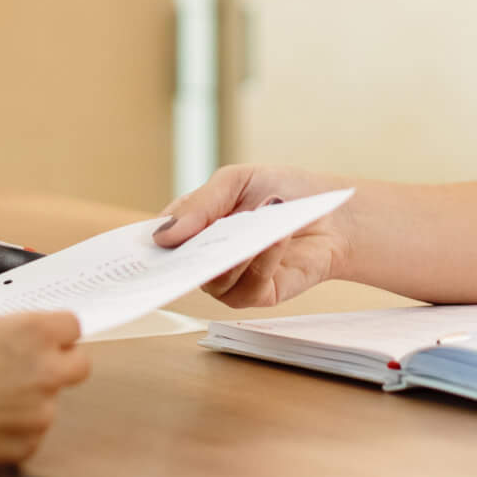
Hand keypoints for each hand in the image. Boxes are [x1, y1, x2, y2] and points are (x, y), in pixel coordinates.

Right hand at [0, 312, 90, 472]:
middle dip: (57, 366)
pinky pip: (29, 435)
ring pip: (49, 403)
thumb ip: (5, 335)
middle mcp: (46, 371)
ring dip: (28, 402)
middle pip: (78, 366)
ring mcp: (39, 413)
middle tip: (25, 371)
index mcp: (32, 333)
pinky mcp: (26, 446)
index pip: (72, 326)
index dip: (55, 333)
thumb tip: (17, 344)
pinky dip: (12, 431)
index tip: (42, 340)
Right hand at [155, 164, 348, 307]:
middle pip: (182, 267)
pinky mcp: (260, 295)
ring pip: (216, 280)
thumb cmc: (280, 191)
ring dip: (234, 252)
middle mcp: (206, 260)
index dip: (147, 247)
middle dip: (189, 254)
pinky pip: (250, 285)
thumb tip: (164, 236)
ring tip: (254, 220)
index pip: (159, 243)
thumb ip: (200, 204)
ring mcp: (231, 281)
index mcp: (192, 230)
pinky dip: (262, 260)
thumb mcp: (235, 181)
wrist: (332, 212)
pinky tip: (275, 238)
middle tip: (199, 236)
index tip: (145, 243)